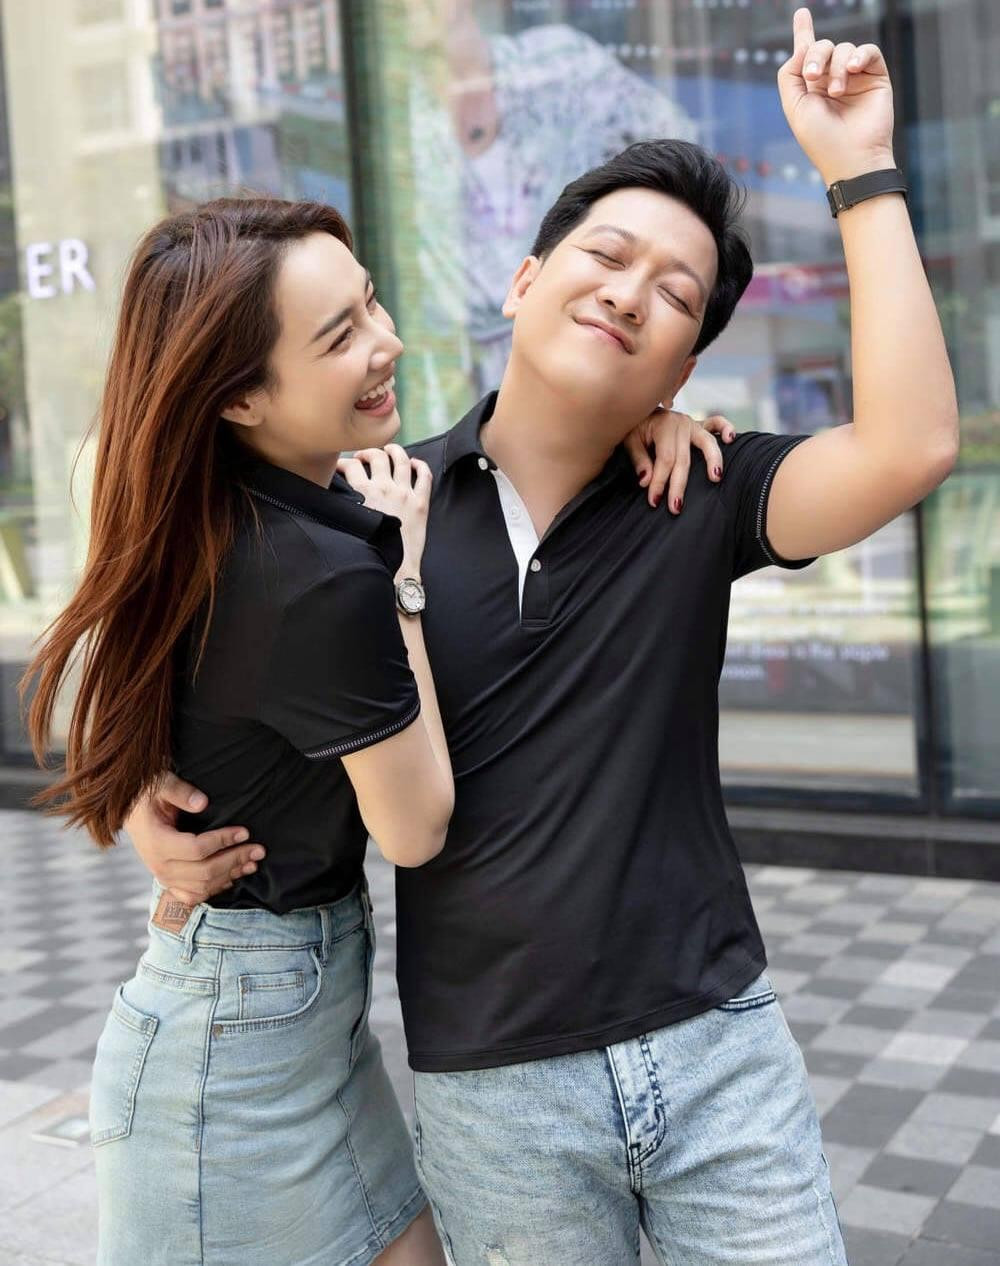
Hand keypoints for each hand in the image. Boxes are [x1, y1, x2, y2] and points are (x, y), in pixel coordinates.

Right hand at [124, 773, 264, 906]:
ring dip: (230, 876)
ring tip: (252, 863)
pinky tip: (233, 877)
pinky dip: (215, 889)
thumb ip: (180, 791)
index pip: (196, 849)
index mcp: (157, 842)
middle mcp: (159, 866)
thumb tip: (203, 803)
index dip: (223, 841)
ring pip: (202, 887)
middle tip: (259, 849)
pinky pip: (194, 895)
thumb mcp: (160, 784)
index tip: (245, 831)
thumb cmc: (148, 795)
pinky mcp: (169, 883)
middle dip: (234, 860)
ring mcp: (163, 878)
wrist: (131, 813)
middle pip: (204, 872)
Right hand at [337, 445, 432, 577]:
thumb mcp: (351, 525)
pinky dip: (421, 465)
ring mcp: (405, 493)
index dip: (343, 462)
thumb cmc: (371, 551)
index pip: (350, 466)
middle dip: (368, 452)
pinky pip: (424, 476)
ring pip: (401, 459)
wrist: (395, 569)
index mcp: (364, 494)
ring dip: (394, 450)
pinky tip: (415, 463)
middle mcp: (385, 488)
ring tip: (389, 450)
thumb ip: (345, 506)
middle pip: (376, 456)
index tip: (340, 465)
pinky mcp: (421, 503)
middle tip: (365, 456)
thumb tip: (336, 497)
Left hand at [624, 405, 736, 512]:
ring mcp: (692, 423)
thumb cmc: (634, 427)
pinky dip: (726, 429)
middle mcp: (680, 424)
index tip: (654, 501)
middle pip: (684, 459)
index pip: (665, 460)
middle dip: (679, 485)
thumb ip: (639, 459)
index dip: (660, 482)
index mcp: (663, 426)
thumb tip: (646, 481)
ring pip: (707, 442)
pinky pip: (717, 423)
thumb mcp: (630, 440)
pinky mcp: (700, 424)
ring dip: (713, 460)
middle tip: (676, 508)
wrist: (639, 408)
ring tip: (715, 478)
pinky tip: (731, 440)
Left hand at [778, 8, 895, 185]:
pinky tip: (854, 69)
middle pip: (822, 47)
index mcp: (812, 87)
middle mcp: (833, 79)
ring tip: (837, 92)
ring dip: (837, 67)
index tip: (802, 13)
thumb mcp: (795, 107)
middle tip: (813, 76)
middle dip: (815, 56)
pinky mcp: (876, 77)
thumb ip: (790, 74)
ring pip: (843, 49)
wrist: (852, 157)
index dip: (804, 33)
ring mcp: (855, 78)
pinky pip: (868, 51)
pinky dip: (860, 55)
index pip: (808, 55)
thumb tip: (802, 45)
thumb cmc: (821, 139)